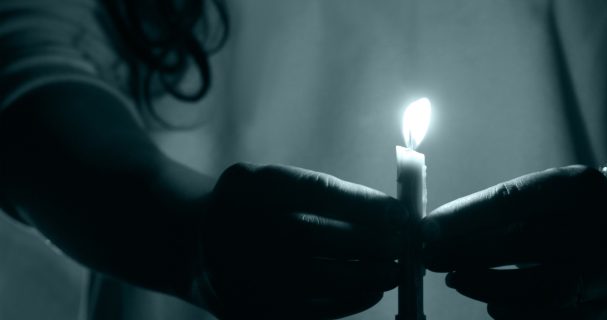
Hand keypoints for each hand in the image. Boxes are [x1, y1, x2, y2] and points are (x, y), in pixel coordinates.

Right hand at [195, 163, 406, 318]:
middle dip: (365, 240)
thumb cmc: (256, 210)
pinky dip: (345, 301)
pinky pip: (303, 308)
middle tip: (405, 244)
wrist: (199, 247)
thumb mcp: (275, 185)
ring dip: (361, 273)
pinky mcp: (245, 308)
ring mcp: (234, 270)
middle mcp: (232, 225)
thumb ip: (322, 194)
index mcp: (245, 185)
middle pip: (308, 233)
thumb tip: (388, 213)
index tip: (400, 213)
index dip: (361, 202)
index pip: (311, 190)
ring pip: (308, 274)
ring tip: (394, 270)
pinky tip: (371, 291)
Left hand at [421, 165, 606, 318]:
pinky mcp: (601, 309)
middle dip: (464, 252)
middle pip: (518, 243)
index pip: (511, 199)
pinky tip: (490, 302)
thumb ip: (497, 210)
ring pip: (530, 287)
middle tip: (429, 256)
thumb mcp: (544, 197)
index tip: (426, 228)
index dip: (464, 216)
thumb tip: (436, 231)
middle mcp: (597, 229)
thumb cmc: (568, 216)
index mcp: (577, 189)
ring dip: (482, 285)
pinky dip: (511, 312)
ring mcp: (604, 273)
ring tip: (455, 278)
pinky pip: (546, 316)